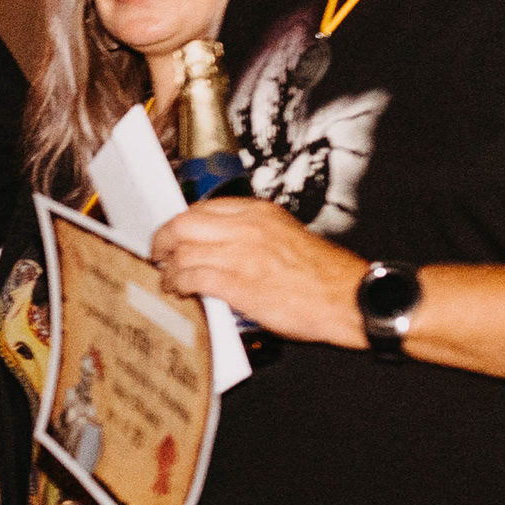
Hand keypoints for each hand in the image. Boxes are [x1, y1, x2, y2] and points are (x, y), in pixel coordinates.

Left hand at [152, 198, 361, 345]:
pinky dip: (178, 284)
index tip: (174, 234)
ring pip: (183, 251)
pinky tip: (179, 291)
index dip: (181, 223)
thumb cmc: (321, 275)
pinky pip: (192, 277)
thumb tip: (220, 245)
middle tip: (158, 253)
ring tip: (168, 278)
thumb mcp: (286, 236)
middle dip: (163, 240)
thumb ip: (252, 235)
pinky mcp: (237, 283)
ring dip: (168, 268)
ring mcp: (240, 254)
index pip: (204, 207)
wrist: (347, 297)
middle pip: (184, 224)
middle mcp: (247, 228)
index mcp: (260, 213)